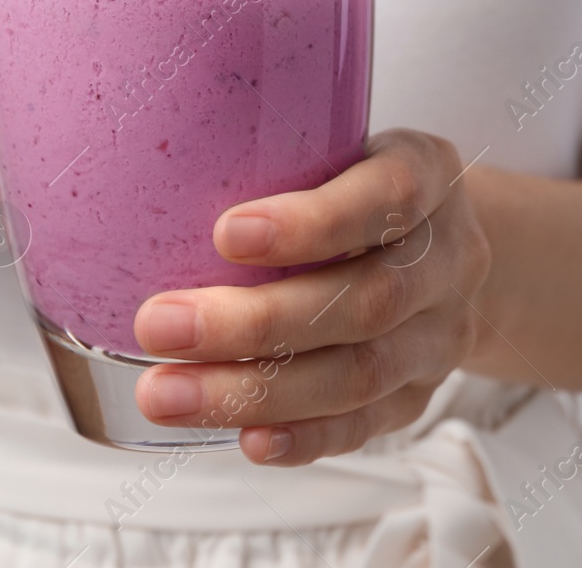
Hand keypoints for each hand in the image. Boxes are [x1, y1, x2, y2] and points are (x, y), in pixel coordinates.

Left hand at [131, 129, 490, 464]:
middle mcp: (447, 258)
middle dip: (255, 322)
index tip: (225, 233)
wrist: (448, 246)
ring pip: (361, 374)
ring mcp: (439, 334)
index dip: (313, 222)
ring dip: (257, 391)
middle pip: (365, 300)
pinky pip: (366, 425)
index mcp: (427, 176)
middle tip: (158, 326)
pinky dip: (304, 437)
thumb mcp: (337, 142)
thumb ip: (267, 153)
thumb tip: (132, 168)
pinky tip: (244, 438)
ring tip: (168, 394)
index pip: (387, 197)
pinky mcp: (419, 392)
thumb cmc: (360, 185)